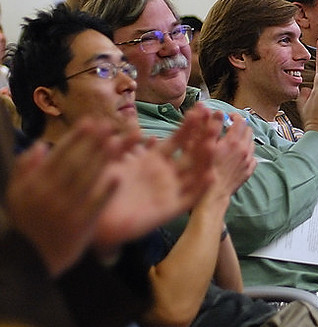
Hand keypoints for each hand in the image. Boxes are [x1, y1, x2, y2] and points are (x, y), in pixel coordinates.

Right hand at [5, 118, 133, 276]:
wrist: (28, 261)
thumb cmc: (26, 223)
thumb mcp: (16, 194)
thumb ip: (24, 168)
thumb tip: (40, 144)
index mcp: (35, 184)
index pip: (58, 155)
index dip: (76, 137)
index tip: (91, 121)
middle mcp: (50, 194)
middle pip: (76, 163)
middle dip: (93, 142)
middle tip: (109, 125)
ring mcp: (66, 209)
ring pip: (87, 179)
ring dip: (103, 159)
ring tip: (118, 142)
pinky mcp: (80, 225)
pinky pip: (95, 205)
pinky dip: (106, 190)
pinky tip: (118, 176)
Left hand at [93, 104, 227, 254]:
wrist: (94, 216)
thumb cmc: (101, 186)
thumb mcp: (112, 159)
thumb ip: (125, 145)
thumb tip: (139, 131)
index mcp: (154, 160)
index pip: (178, 140)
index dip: (189, 126)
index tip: (200, 110)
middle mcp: (166, 174)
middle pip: (191, 153)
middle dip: (204, 137)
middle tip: (216, 122)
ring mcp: (170, 191)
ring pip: (194, 173)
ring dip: (204, 160)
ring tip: (213, 145)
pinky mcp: (170, 209)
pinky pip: (189, 198)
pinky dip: (200, 188)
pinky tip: (210, 176)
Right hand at [201, 111, 255, 206]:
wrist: (212, 195)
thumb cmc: (202, 171)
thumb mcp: (201, 146)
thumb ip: (209, 126)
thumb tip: (215, 112)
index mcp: (232, 142)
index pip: (240, 121)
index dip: (234, 116)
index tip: (228, 117)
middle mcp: (243, 150)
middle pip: (248, 130)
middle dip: (240, 126)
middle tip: (230, 128)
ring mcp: (247, 161)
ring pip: (251, 143)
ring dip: (244, 139)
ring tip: (233, 142)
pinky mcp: (248, 171)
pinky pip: (253, 157)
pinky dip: (247, 153)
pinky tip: (237, 156)